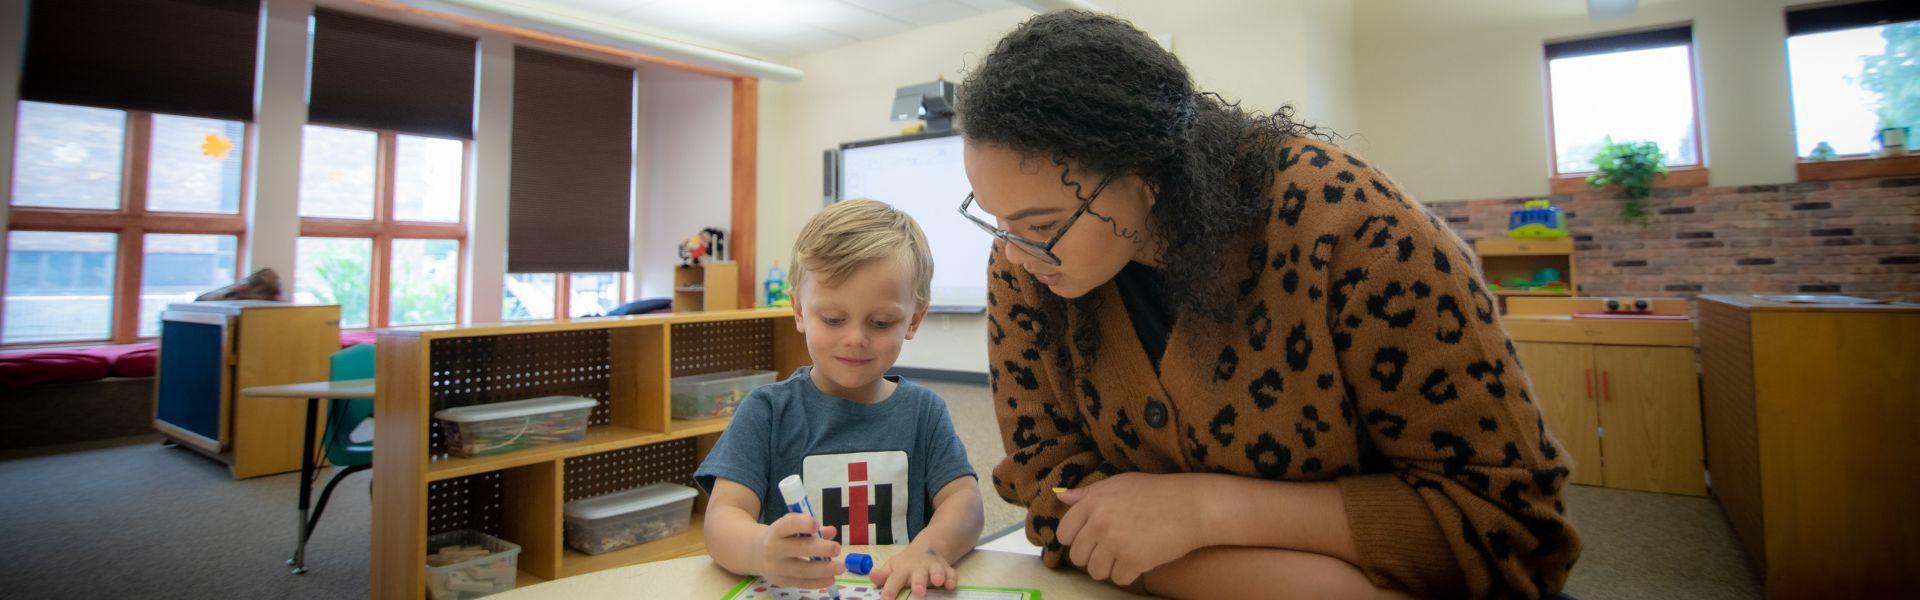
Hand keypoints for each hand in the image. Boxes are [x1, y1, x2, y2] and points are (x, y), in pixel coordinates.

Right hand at [756, 513, 843, 588]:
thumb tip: (831, 532)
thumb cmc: (782, 537)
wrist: (756, 553)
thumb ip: (811, 527)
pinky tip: (831, 579)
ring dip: (823, 569)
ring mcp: (775, 567)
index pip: (788, 525)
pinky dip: (817, 582)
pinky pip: (801, 583)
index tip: (816, 524)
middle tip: (837, 548)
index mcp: (777, 530)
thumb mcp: (792, 528)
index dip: (802, 524)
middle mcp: (773, 548)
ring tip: (839, 567)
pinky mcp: (780, 581)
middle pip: (797, 549)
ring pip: (801, 570)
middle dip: (819, 549)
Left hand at [870, 545, 957, 598]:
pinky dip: (952, 578)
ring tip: (938, 582)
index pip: (894, 579)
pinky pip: (951, 573)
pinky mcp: (947, 570)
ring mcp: (933, 568)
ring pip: (937, 571)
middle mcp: (919, 568)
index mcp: (903, 569)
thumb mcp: (892, 567)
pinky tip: (951, 584)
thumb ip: (883, 574)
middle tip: (918, 592)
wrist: (927, 548)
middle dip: (919, 583)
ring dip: (938, 575)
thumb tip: (872, 576)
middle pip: (918, 575)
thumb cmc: (906, 564)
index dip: (890, 589)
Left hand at [1056, 472, 1205, 585]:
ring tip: (1124, 556)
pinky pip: (1118, 579)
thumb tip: (1061, 497)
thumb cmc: (1155, 492)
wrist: (1190, 506)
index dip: (1075, 540)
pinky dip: (1128, 574)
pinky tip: (1139, 560)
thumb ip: (1088, 493)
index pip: (1064, 533)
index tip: (1089, 540)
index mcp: (1093, 502)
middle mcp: (1099, 522)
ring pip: (1095, 572)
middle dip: (1092, 557)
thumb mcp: (1118, 483)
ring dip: (1108, 568)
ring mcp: (1115, 542)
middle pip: (1078, 556)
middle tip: (1110, 550)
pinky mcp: (1133, 560)